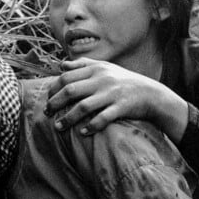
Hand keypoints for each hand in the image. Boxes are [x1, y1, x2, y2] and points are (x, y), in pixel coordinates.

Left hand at [44, 58, 187, 139]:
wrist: (151, 94)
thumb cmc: (124, 81)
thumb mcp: (105, 68)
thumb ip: (83, 65)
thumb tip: (60, 65)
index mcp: (96, 69)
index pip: (66, 77)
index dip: (53, 89)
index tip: (47, 99)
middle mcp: (102, 80)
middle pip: (70, 91)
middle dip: (55, 104)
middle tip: (47, 113)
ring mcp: (112, 94)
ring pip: (83, 107)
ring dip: (68, 119)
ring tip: (58, 127)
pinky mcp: (121, 107)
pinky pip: (103, 118)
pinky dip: (91, 126)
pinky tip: (83, 133)